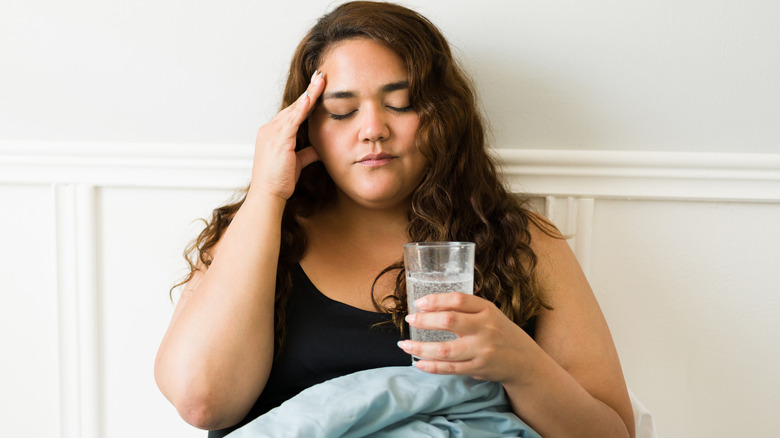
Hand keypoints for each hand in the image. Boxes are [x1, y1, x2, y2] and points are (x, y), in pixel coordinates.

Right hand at [250, 71, 325, 200]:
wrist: (268, 194)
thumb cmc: (279, 181)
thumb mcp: (297, 163)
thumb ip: (307, 153)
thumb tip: (320, 149)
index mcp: (272, 133)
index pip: (292, 112)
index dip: (306, 100)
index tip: (317, 88)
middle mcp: (270, 129)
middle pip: (294, 106)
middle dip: (309, 91)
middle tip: (322, 76)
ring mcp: (272, 133)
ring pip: (294, 108)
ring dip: (309, 93)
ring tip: (321, 80)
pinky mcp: (279, 139)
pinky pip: (293, 119)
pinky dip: (302, 107)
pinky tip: (311, 96)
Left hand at [398, 292, 534, 383]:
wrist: (525, 361)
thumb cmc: (500, 333)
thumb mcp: (489, 314)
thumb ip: (466, 310)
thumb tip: (430, 307)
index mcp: (487, 310)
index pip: (458, 300)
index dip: (436, 300)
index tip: (419, 303)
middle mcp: (485, 328)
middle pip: (449, 321)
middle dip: (424, 321)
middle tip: (409, 320)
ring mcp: (482, 350)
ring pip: (445, 350)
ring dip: (420, 348)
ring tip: (404, 344)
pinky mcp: (478, 368)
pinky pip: (450, 369)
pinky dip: (432, 366)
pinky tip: (418, 363)